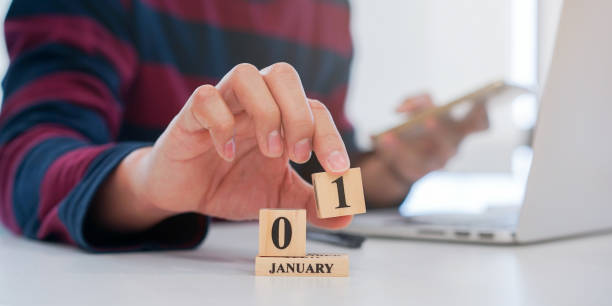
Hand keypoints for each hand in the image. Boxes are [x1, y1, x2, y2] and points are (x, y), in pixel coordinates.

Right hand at [93, 63, 351, 231]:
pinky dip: (221, 124)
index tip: (336, 171)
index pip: (314, 109)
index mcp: (280, 117)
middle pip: (283, 75)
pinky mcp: (190, 115)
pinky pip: (205, 97)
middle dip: (298, 115)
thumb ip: (312, 204)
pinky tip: (227, 153)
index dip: (330, 136)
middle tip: (297, 156)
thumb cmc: (232, 185)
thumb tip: (346, 211)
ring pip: (246, 74)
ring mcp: (222, 105)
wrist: (185, 195)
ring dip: (265, 112)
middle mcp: (253, 103)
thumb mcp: (278, 199)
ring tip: (268, 151)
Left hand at [373, 93, 488, 181]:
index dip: (481, 115)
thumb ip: (417, 101)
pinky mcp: (419, 173)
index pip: (480, 125)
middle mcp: (453, 147)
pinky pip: (404, 164)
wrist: (408, 153)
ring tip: (388, 136)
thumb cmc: (422, 124)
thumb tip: (401, 109)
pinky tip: (378, 140)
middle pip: (452, 144)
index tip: (476, 101)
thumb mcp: (422, 108)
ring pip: (424, 160)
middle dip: (441, 132)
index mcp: (460, 129)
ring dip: (406, 148)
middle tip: (429, 120)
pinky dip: (389, 151)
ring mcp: (436, 163)